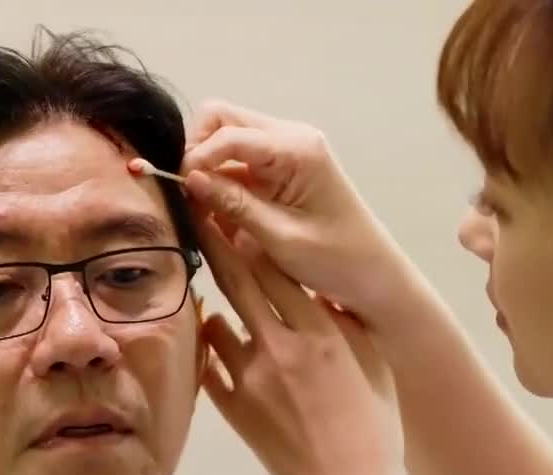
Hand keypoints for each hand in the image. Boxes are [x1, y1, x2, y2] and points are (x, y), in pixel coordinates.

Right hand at [181, 100, 413, 330]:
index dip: (195, 158)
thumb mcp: (280, 238)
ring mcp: (286, 151)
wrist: (374, 277)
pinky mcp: (281, 170)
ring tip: (199, 210)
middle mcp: (290, 138)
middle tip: (186, 195)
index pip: (228, 134)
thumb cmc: (336, 261)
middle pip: (222, 120)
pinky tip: (216, 215)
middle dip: (197, 152)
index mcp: (297, 149)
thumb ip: (234, 205)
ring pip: (226, 139)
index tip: (177, 191)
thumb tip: (188, 178)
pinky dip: (221, 183)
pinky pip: (239, 163)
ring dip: (207, 169)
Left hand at [191, 202, 401, 474]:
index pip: (278, 267)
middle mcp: (280, 347)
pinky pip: (208, 366)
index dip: (255, 234)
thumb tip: (325, 289)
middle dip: (215, 240)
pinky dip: (208, 349)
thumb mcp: (373, 366)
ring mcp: (249, 378)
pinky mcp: (231, 407)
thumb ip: (347, 323)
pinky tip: (209, 337)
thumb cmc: (373, 430)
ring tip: (202, 282)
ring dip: (211, 301)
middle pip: (237, 279)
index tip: (238, 209)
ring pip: (215, 320)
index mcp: (320, 333)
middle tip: (196, 210)